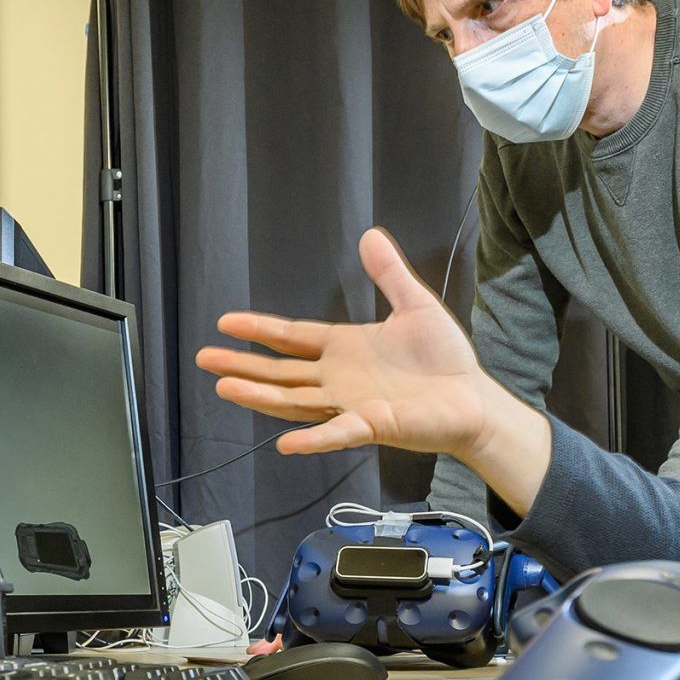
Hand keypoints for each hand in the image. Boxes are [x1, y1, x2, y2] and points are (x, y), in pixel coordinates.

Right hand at [196, 228, 507, 461]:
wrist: (474, 398)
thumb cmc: (445, 360)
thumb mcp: (415, 305)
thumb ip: (389, 274)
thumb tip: (371, 235)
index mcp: (344, 349)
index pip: (292, 338)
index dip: (259, 330)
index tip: (226, 323)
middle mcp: (339, 379)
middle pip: (281, 373)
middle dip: (242, 366)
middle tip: (205, 359)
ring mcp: (351, 404)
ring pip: (296, 402)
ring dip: (261, 398)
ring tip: (226, 388)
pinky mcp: (373, 425)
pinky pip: (337, 432)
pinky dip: (313, 440)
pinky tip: (286, 444)